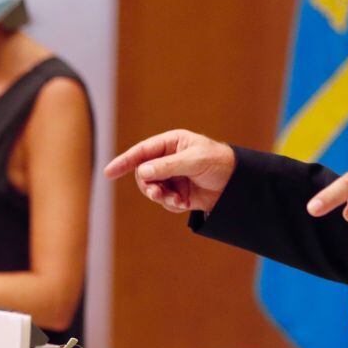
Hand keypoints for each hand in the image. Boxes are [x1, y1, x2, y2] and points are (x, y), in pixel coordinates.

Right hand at [105, 129, 235, 213]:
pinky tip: (184, 205)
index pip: (142, 151)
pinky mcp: (179, 193)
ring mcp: (174, 177)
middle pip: (143, 173)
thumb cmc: (219, 163)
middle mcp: (169, 159)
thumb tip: (142, 171)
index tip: (109, 172)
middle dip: (149, 185)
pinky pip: (165, 201)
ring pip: (152, 189)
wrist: (239, 184)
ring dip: (160, 197)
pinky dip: (171, 204)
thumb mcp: (194, 161)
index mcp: (172, 143)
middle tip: (157, 193)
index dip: (124, 161)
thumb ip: (168, 166)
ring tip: (175, 201)